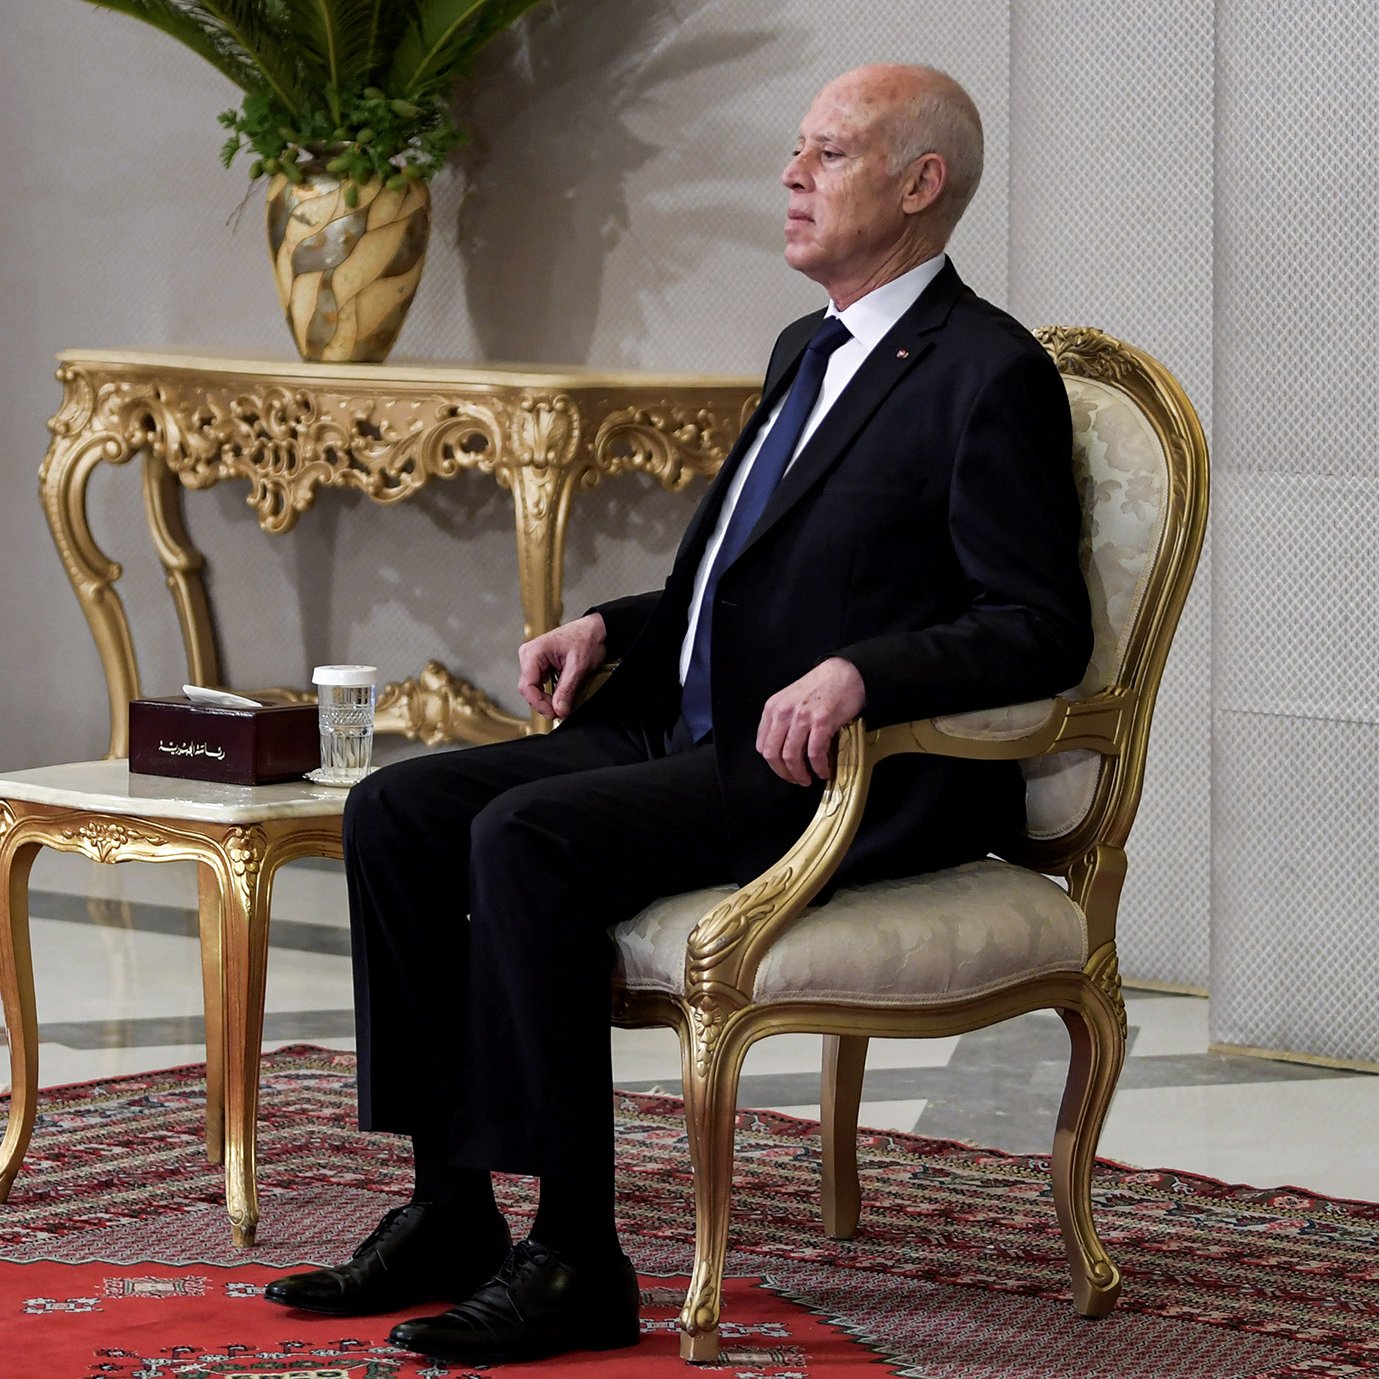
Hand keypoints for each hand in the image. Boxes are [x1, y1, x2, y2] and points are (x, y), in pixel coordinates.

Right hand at [517, 613, 606, 719]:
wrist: (596, 630)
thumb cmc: (587, 638)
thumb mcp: (578, 666)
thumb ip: (567, 689)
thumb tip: (559, 710)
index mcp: (533, 652)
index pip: (526, 686)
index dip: (539, 703)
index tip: (554, 713)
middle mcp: (529, 655)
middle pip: (529, 689)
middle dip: (545, 703)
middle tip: (562, 711)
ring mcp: (534, 660)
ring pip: (534, 689)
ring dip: (548, 699)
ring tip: (564, 702)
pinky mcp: (541, 665)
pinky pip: (541, 684)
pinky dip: (551, 693)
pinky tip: (562, 694)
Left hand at [755, 657, 865, 784]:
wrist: (845, 673)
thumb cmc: (820, 688)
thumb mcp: (790, 700)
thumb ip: (783, 722)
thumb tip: (783, 751)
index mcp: (773, 708)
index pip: (762, 745)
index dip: (773, 764)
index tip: (784, 770)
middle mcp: (783, 712)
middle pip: (773, 754)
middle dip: (784, 773)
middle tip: (796, 779)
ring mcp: (801, 717)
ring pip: (791, 757)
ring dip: (800, 774)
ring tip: (808, 779)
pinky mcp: (821, 722)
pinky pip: (814, 753)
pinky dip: (818, 767)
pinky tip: (823, 770)